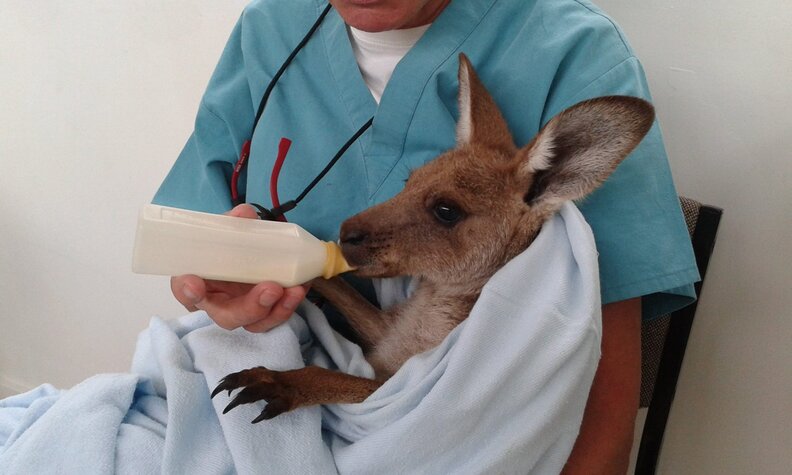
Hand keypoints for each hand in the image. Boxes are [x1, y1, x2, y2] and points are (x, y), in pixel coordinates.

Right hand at [169, 204, 309, 332]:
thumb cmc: (229, 241)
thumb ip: (233, 223)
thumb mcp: (228, 228)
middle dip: (250, 307)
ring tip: (294, 291)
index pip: (184, 289)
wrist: (247, 248)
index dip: (187, 290)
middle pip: (226, 316)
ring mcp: (241, 310)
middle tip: (271, 289)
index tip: (194, 284)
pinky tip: (301, 288)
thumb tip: (244, 214)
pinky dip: (289, 305)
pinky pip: (275, 316)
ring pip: (254, 323)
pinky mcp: (264, 312)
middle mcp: (216, 301)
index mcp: (196, 280)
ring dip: (277, 310)